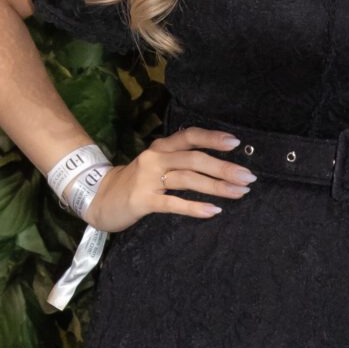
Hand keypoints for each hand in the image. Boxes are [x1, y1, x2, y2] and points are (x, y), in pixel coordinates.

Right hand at [86, 127, 254, 229]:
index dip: (213, 138)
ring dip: (217, 186)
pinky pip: (173, 203)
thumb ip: (181, 161)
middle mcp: (155, 158)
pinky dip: (195, 207)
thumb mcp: (156, 164)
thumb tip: (219, 166)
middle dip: (224, 168)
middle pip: (194, 159)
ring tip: (239, 193)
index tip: (236, 143)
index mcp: (161, 147)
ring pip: (188, 179)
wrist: (100, 198)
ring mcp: (148, 179)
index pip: (190, 136)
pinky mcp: (143, 200)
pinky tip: (213, 211)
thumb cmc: (137, 183)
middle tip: (248, 177)